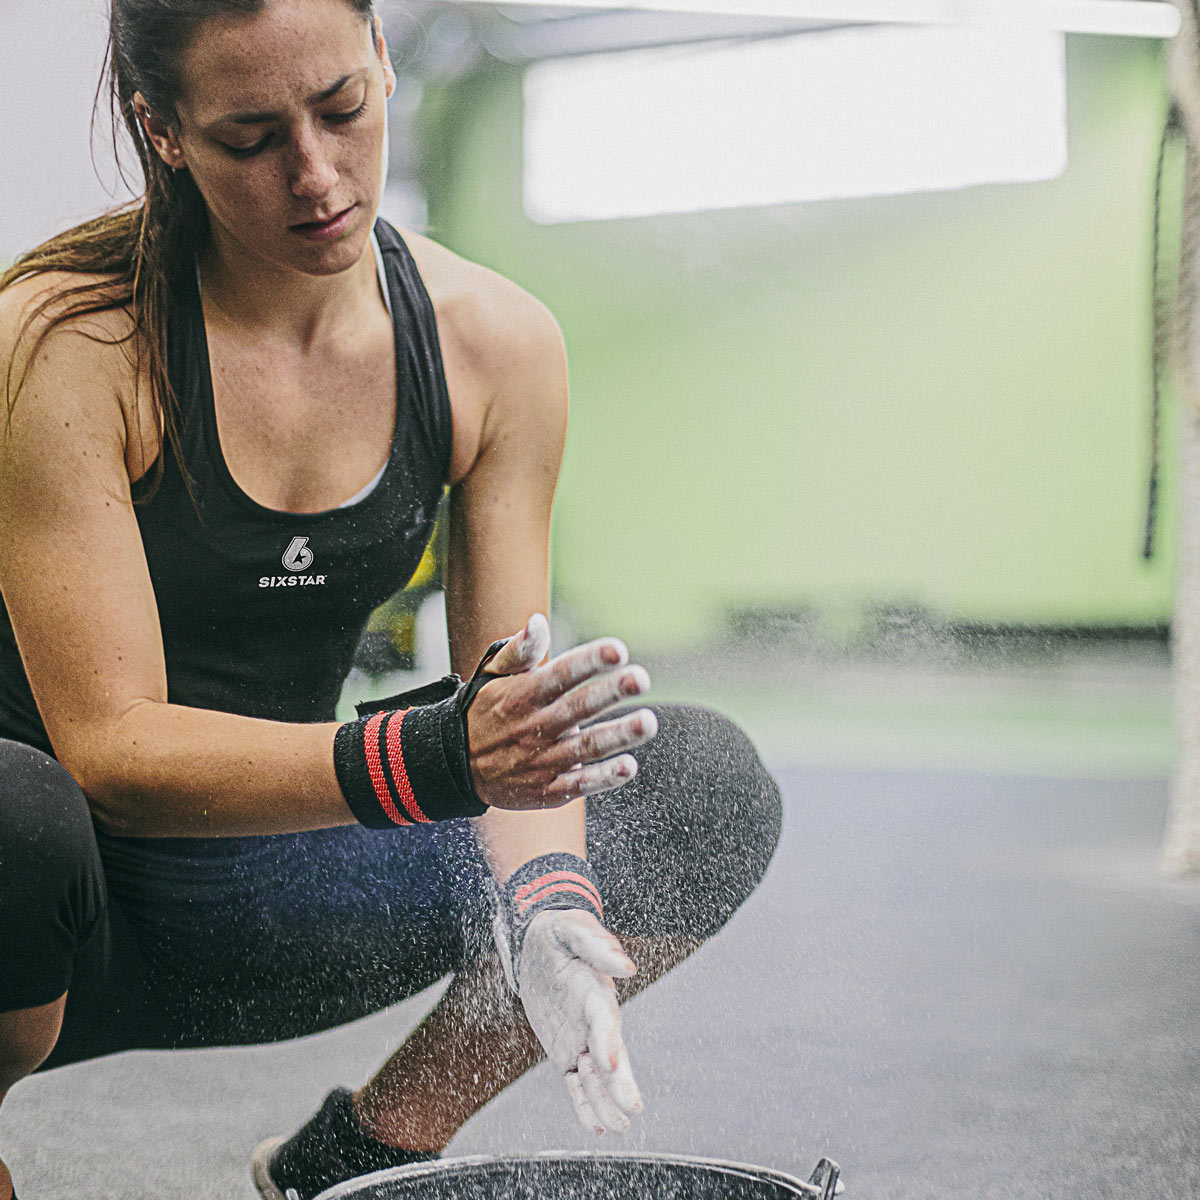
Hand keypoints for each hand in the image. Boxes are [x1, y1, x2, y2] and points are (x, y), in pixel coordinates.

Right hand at [466, 614, 658, 810]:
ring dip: (618, 736)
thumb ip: (519, 650)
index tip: (618, 650)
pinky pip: (577, 784)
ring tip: (648, 722)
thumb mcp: (493, 676)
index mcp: (522, 694)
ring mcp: (541, 761)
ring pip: (584, 748)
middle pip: (577, 708)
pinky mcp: (546, 790)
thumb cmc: (485, 711)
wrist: (455, 765)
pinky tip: (628, 766)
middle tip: (641, 678)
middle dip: (610, 693)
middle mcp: (533, 727)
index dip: (589, 661)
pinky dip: (603, 778)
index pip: (560, 674)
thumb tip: (538, 622)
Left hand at [518, 908, 642, 1133]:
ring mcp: (580, 1037)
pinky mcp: (565, 1049)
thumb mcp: (571, 929)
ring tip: (618, 1127)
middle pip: (609, 1054)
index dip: (608, 1040)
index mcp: (596, 991)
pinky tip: (596, 1126)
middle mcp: (594, 1020)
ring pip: (594, 1075)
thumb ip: (596, 945)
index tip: (611, 1063)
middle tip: (632, 1109)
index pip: (604, 1019)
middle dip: (618, 1082)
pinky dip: (583, 1103)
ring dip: (605, 1100)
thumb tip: (626, 967)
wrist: (539, 944)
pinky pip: (574, 1081)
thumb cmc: (559, 933)